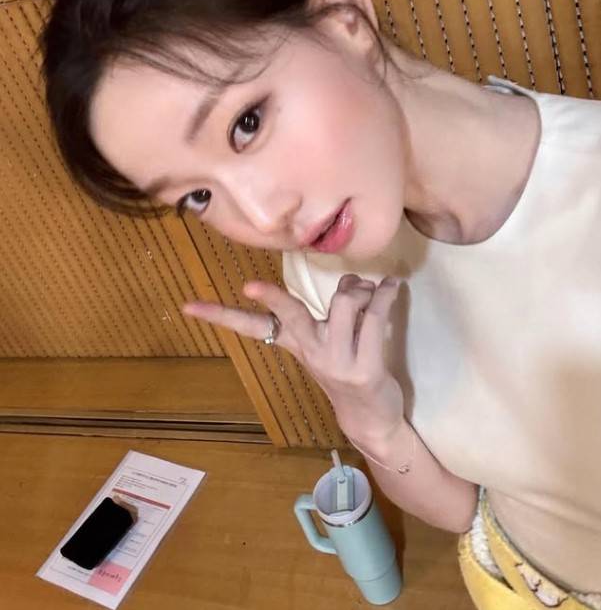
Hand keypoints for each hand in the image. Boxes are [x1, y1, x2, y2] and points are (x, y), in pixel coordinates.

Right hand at [183, 273, 404, 446]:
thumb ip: (329, 315)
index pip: (254, 327)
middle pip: (291, 314)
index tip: (190, 306)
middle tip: (252, 287)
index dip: (223, 314)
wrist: (372, 420)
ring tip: (371, 292)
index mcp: (297, 344)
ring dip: (361, 287)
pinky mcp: (366, 368)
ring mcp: (338, 361)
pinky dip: (386, 294)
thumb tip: (347, 280)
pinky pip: (376, 316)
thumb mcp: (323, 348)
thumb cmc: (347, 372)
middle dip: (272, 298)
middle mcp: (313, 352)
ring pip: (346, 300)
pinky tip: (393, 286)